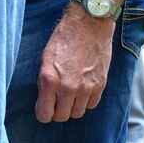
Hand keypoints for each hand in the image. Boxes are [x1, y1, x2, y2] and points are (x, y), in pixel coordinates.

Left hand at [34, 7, 113, 122]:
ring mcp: (86, 88)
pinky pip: (92, 105)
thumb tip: (45, 99)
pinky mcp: (100, 85)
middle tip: (56, 102)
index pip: (45, 114)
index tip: (44, 110)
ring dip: (72, 107)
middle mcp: (68, 87)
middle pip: (62, 117)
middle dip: (57, 112)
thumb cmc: (63, 39)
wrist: (88, 25)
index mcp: (50, 80)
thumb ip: (45, 81)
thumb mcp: (45, 58)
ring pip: (77, 113)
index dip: (43, 114)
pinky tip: (82, 90)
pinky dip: (86, 101)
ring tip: (69, 95)